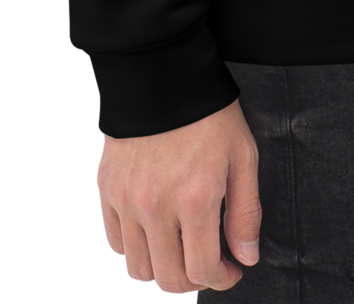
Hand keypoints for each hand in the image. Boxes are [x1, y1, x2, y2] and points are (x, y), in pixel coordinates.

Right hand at [97, 97, 260, 293]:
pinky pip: (115, 242)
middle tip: (208, 264)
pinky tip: (154, 232)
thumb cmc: (208, 112)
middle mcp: (156, 207)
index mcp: (195, 199)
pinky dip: (134, 248)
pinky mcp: (107, 190)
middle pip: (169, 279)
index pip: (202, 270)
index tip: (231, 270)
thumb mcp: (242, 155)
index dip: (221, 280)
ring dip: (163, 269)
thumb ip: (245, 212)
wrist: (161, 74)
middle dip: (193, 281)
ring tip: (180, 249)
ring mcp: (126, 200)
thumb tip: (246, 258)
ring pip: (139, 268)